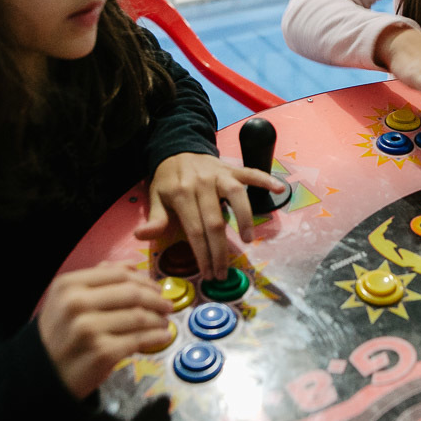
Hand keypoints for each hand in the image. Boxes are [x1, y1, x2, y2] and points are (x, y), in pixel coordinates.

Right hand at [38, 263, 172, 399]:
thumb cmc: (59, 335)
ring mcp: (89, 329)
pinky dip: (155, 338)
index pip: (118, 274)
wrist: (41, 375)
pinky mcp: (102, 353)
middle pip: (132, 293)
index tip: (156, 287)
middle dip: (156, 299)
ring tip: (163, 322)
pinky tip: (161, 336)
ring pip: (139, 317)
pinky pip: (138, 340)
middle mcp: (76, 304)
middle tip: (166, 305)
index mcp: (69, 285)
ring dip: (158, 319)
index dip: (144, 280)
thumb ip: (97, 279)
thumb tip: (133, 266)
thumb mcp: (65, 299)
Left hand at [133, 152, 284, 279]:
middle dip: (220, 250)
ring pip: (236, 196)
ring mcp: (219, 174)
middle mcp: (202, 183)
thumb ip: (155, 218)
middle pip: (215, 221)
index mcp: (181, 193)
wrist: (177, 147)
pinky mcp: (232, 168)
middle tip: (224, 272)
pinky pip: (251, 173)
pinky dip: (265, 180)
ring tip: (248, 240)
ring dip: (244, 218)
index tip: (208, 273)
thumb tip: (141, 235)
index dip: (202, 254)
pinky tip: (280, 189)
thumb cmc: (168, 178)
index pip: (194, 230)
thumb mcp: (155, 197)